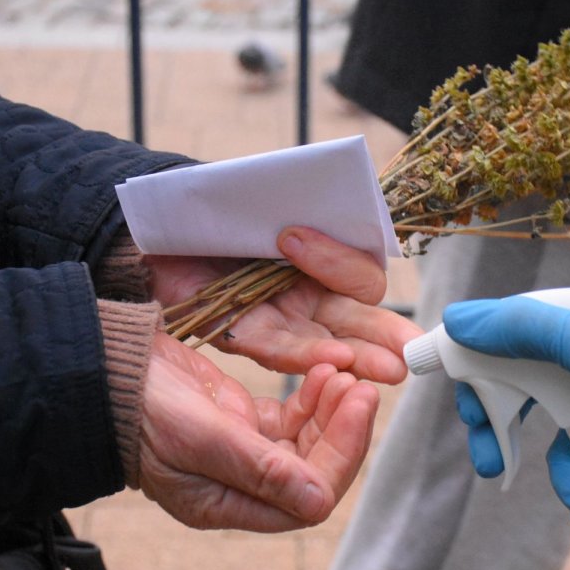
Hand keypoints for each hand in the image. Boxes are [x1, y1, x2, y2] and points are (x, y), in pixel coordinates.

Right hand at [135, 332, 379, 531]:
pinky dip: (313, 398)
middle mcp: (239, 486)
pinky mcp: (241, 421)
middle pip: (315, 472)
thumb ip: (260, 469)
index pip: (307, 500)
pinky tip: (324, 373)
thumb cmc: (140, 408)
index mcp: (226, 505)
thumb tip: (319, 502)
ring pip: (308, 442)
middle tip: (362, 387)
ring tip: (344, 375)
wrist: (104, 370)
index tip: (358, 406)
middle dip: (344, 431)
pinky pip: (291, 419)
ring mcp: (242, 453)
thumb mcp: (200, 437)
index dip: (341, 456)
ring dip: (332, 411)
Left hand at [146, 226, 421, 383]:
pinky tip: (334, 363)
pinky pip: (281, 349)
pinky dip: (306, 356)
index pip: (358, 268)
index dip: (338, 259)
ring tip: (391, 369)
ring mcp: (284, 317)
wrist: (156, 229)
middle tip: (414, 349)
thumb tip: (324, 202)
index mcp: (326, 255)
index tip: (294, 236)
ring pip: (332, 342)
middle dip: (387, 332)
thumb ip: (296, 203)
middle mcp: (312, 292)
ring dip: (362, 356)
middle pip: (360, 315)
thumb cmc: (213, 208)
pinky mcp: (247, 335)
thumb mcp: (260, 200)